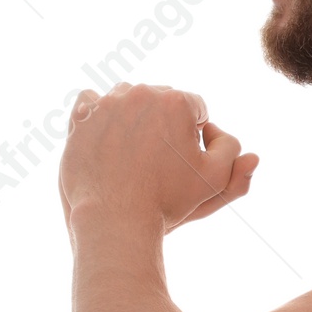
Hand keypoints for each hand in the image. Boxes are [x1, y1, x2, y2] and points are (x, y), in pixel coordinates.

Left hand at [59, 84, 258, 234]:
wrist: (116, 217)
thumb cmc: (168, 200)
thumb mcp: (213, 179)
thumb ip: (230, 151)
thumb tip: (220, 133)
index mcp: (177, 102)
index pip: (195, 109)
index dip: (195, 135)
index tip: (186, 158)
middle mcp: (142, 93)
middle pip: (162, 100)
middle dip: (165, 123)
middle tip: (161, 158)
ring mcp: (108, 102)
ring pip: (129, 99)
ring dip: (135, 117)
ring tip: (136, 151)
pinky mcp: (81, 115)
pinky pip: (93, 101)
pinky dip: (100, 115)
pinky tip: (108, 137)